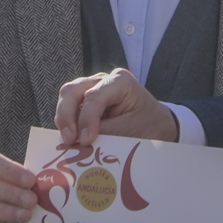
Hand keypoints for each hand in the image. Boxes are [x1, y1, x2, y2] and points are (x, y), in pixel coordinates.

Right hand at [58, 70, 178, 146]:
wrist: (158, 126)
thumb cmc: (149, 126)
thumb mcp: (132, 131)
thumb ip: (106, 134)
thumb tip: (79, 143)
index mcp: (120, 81)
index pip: (94, 97)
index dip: (86, 119)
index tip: (85, 141)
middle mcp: (103, 80)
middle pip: (72, 91)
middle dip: (67, 116)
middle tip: (70, 140)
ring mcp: (92, 88)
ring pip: (66, 97)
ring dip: (64, 120)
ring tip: (69, 142)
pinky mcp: (85, 101)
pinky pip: (69, 109)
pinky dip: (67, 124)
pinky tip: (70, 140)